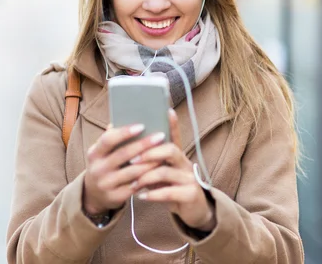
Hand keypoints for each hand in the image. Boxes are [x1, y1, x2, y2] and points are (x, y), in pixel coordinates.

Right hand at [83, 124, 166, 214]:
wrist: (93, 195)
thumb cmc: (104, 165)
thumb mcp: (102, 152)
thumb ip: (112, 137)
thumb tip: (125, 115)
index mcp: (94, 153)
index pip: (108, 140)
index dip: (124, 132)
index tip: (142, 125)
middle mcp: (98, 169)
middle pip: (123, 154)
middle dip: (144, 145)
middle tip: (160, 136)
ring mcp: (106, 184)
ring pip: (132, 171)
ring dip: (150, 161)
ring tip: (164, 152)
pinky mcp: (115, 197)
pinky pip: (135, 186)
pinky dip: (148, 177)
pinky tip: (159, 169)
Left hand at [131, 109, 216, 231]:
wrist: (194, 211)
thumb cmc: (172, 188)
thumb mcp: (161, 174)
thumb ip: (150, 163)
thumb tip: (127, 150)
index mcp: (178, 156)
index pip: (175, 136)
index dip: (172, 123)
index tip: (167, 110)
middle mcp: (185, 164)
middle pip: (170, 150)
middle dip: (149, 153)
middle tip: (132, 160)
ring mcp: (190, 178)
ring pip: (166, 171)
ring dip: (145, 177)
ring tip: (133, 184)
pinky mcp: (190, 194)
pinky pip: (169, 192)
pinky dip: (153, 194)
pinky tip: (141, 197)